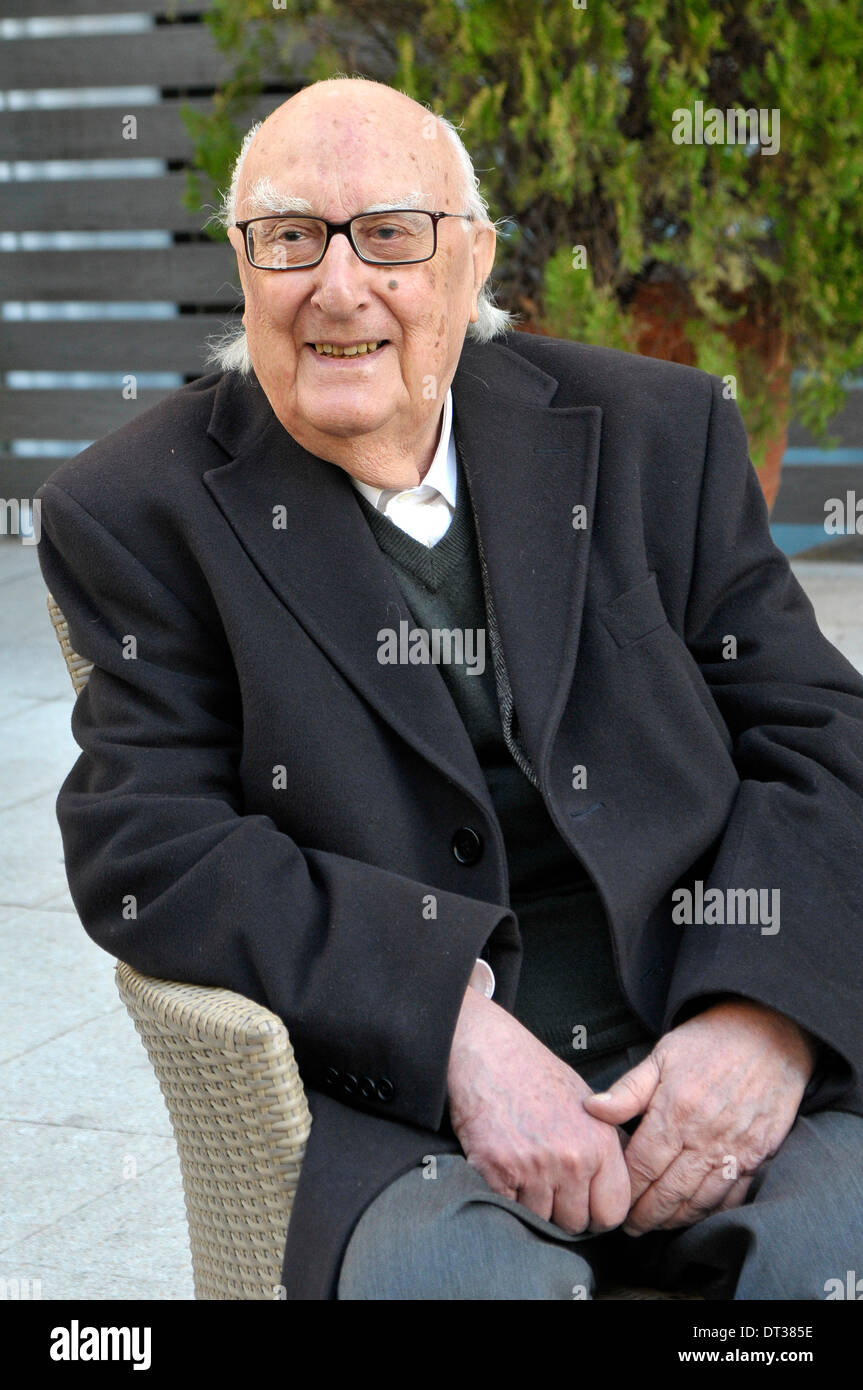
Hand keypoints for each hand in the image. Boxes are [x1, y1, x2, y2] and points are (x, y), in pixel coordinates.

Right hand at [447, 985, 630, 1233]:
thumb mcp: (589, 1104)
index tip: (583, 1204)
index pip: (612, 1212)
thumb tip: (622, 1185)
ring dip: (532, 1204)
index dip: (596, 1213)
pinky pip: (509, 1210)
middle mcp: (572, 1159)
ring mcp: (535, 1167)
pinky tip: (504, 1170)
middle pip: (575, 1223)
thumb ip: (608, 1146)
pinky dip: (505, 1197)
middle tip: (547, 1184)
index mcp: (599, 1143)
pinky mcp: (497, 1171)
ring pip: (541, 1220)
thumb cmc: (537, 1076)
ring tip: (524, 1170)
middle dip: (562, 1211)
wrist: (488, 1053)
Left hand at [583, 999, 817, 1234]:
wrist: (768, 1031)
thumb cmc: (709, 1041)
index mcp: (675, 1111)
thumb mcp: (661, 1055)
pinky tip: (695, 1214)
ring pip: (700, 1200)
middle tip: (630, 1227)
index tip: (612, 1201)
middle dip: (646, 1215)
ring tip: (657, 1225)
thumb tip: (591, 1109)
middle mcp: (705, 1136)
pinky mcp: (759, 1154)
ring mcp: (735, 1148)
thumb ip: (627, 1090)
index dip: (626, 1190)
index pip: (642, 1166)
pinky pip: (733, 1195)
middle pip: (669, 1192)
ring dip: (675, 1219)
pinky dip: (712, 1211)